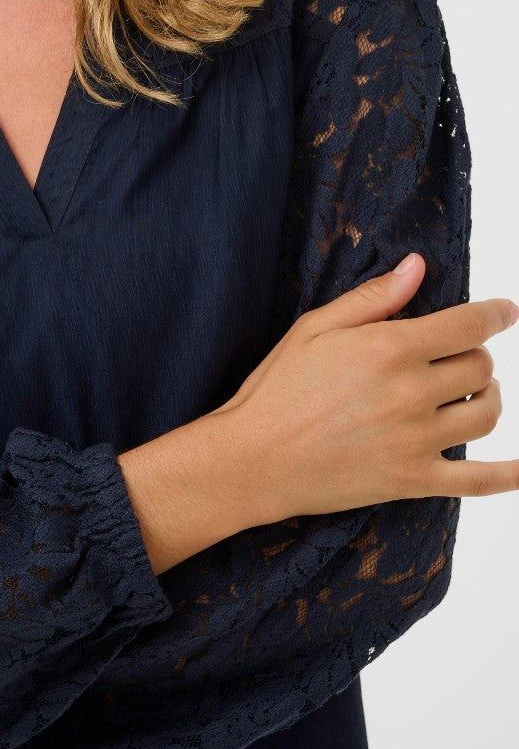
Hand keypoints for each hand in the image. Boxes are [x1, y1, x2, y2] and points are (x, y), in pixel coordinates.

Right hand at [207, 252, 518, 522]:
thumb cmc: (279, 387)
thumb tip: (417, 267)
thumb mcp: (316, 327)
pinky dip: (511, 476)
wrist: (255, 458)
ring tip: (473, 393)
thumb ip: (374, 297)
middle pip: (480, 368)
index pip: (469, 326)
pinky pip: (479, 481)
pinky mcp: (414, 480)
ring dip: (489, 397)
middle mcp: (413, 393)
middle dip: (476, 355)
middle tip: (455, 355)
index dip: (496, 314)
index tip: (507, 310)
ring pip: (487, 414)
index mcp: (391, 349)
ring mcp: (418, 440)